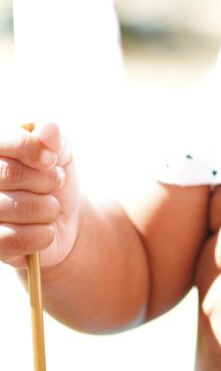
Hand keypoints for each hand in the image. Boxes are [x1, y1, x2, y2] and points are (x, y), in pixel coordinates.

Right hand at [0, 123, 79, 267]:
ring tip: (51, 208)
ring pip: (13, 207)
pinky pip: (13, 239)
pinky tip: (47, 230)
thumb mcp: (62, 155)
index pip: (2, 142)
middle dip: (45, 180)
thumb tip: (47, 131)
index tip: (51, 160)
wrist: (64, 219)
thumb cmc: (55, 181)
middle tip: (55, 183)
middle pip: (8, 173)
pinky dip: (41, 235)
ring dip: (47, 208)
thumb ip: (55, 140)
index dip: (30, 148)